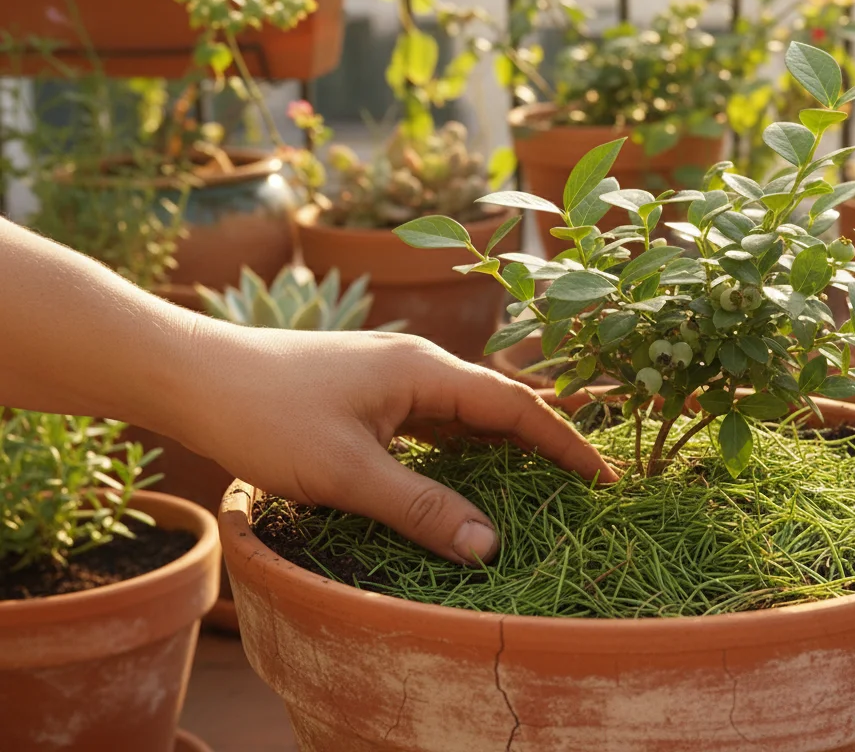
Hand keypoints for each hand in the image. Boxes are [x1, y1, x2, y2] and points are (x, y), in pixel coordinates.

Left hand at [178, 327, 615, 564]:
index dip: (563, 443)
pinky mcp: (368, 392)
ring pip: (466, 412)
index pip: (515, 407)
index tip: (604, 478)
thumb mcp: (348, 473)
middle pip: (498, 404)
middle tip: (584, 484)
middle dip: (544, 442)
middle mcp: (418, 365)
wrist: (192, 375)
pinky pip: (435, 419)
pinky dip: (463, 446)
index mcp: (425, 371)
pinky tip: (466, 472)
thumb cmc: (268, 416)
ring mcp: (392, 376)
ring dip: (503, 445)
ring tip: (539, 482)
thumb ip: (421, 508)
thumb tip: (488, 546)